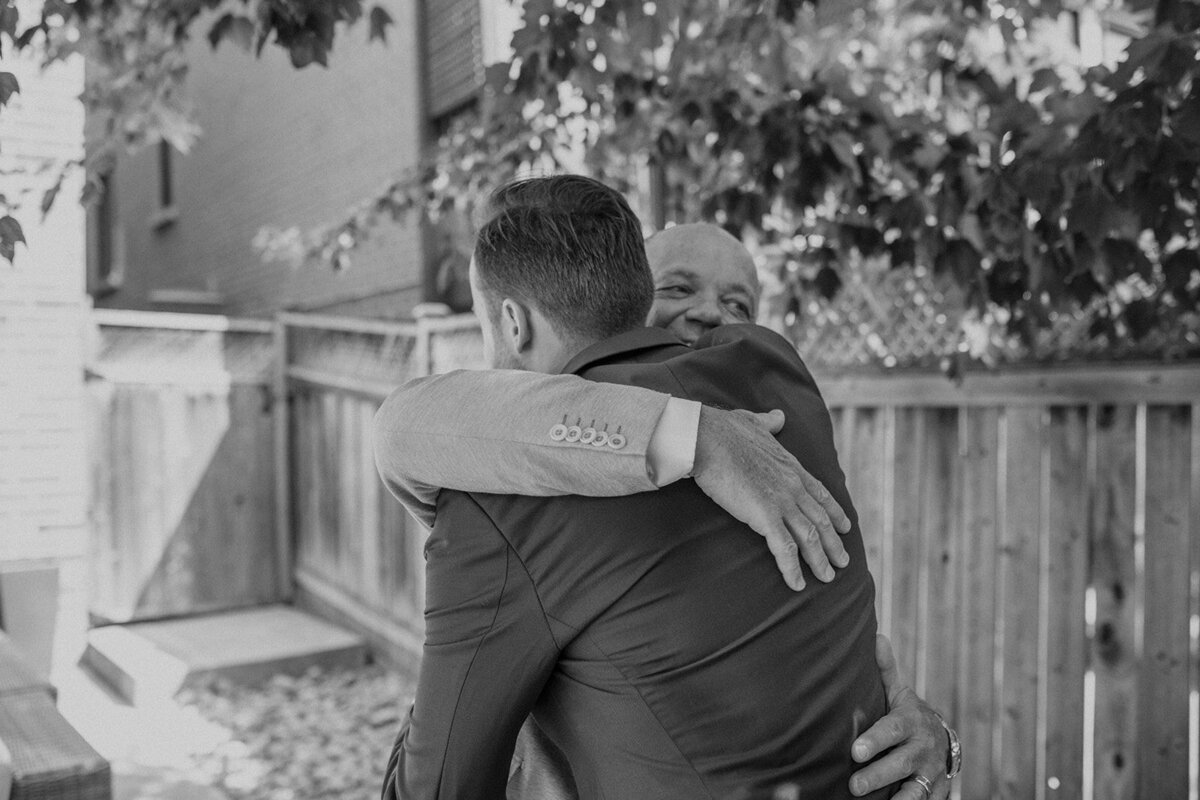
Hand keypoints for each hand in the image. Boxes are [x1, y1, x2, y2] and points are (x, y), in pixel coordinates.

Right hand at [692, 406, 851, 590]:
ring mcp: (781, 500)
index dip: (834, 511)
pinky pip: (784, 548)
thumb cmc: (722, 429)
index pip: (819, 492)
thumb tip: (778, 416)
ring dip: (820, 560)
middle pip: (820, 519)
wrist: (706, 437)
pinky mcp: (764, 515)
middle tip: (843, 561)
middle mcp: (792, 485)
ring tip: (827, 578)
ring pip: (809, 537)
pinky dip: (792, 568)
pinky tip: (797, 584)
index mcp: (790, 466)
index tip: (845, 526)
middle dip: (833, 542)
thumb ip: (768, 422)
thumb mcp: (752, 421)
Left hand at [849, 635, 950, 798]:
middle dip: (877, 775)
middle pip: (901, 764)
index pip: (892, 731)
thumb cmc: (906, 714)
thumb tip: (876, 636)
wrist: (940, 739)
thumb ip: (886, 669)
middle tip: (853, 786)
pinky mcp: (935, 792)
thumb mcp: (898, 692)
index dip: (875, 741)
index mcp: (911, 721)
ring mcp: (931, 773)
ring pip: (914, 790)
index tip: (855, 751)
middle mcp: (923, 748)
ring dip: (896, 798)